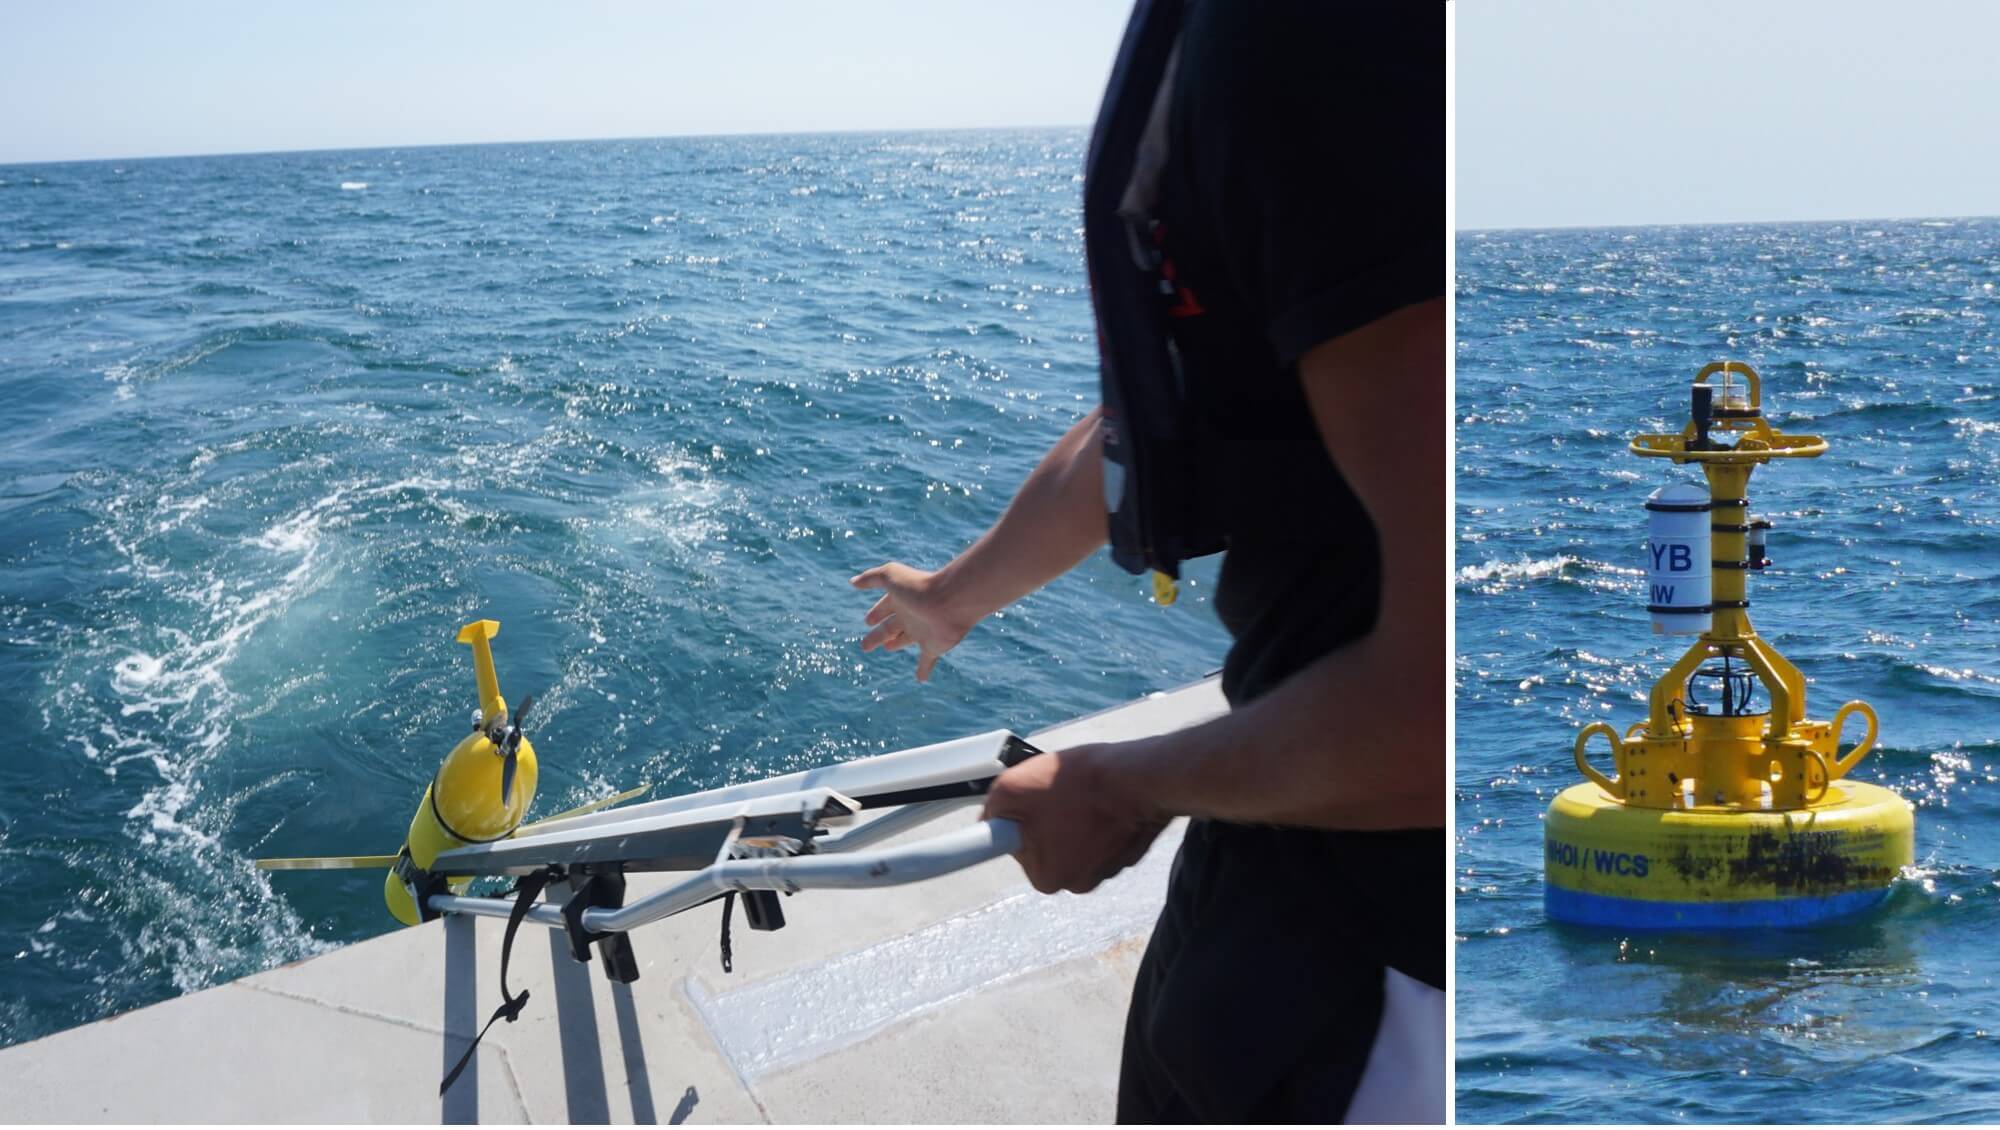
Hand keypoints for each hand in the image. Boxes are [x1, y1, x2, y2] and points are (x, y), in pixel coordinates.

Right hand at [851, 562, 978, 682]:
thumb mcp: (890, 576)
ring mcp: (922, 632)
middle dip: (878, 635)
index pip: (884, 608)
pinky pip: (926, 661)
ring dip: (896, 644)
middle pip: (890, 627)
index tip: (867, 621)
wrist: (951, 600)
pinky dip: (923, 669)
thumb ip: (871, 578)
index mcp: (901, 600)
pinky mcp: (933, 646)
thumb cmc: (919, 587)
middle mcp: (911, 615)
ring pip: (905, 640)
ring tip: (888, 648)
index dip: (876, 614)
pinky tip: (921, 679)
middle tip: (865, 645)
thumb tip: (852, 581)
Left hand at [982, 742, 1166, 894]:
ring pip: (1077, 838)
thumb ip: (993, 809)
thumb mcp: (1011, 787)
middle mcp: (1077, 883)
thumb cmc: (1077, 785)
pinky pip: (1103, 834)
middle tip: (1055, 791)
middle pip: (1048, 844)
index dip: (1022, 819)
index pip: (1019, 848)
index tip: (1032, 804)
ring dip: (1075, 816)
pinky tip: (1103, 799)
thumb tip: (990, 819)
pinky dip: (1101, 817)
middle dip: (1048, 817)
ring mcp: (1107, 869)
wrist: (1138, 779)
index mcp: (1046, 877)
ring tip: (1082, 792)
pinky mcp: (1128, 851)